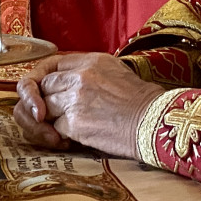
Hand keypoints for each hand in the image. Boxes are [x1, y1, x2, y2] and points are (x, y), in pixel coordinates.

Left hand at [13, 52, 165, 156]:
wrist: (155, 123)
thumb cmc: (143, 103)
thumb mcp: (117, 73)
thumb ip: (90, 73)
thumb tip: (67, 84)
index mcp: (92, 60)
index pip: (53, 65)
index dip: (46, 81)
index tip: (46, 92)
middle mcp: (81, 75)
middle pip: (45, 85)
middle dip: (45, 102)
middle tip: (52, 116)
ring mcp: (76, 98)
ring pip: (46, 107)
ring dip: (51, 120)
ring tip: (65, 130)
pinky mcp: (74, 122)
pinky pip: (55, 127)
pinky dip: (60, 136)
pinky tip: (74, 140)